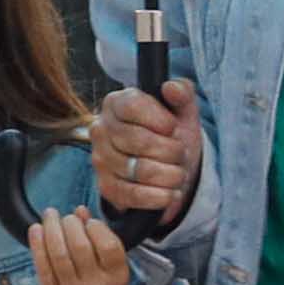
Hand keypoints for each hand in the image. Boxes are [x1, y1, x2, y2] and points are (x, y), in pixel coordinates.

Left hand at [34, 210, 151, 284]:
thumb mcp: (113, 273)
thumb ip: (99, 242)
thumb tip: (81, 211)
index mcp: (117, 279)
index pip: (107, 244)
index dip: (95, 226)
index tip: (87, 221)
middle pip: (80, 245)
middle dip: (69, 223)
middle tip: (65, 217)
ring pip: (58, 253)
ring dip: (51, 228)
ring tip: (49, 215)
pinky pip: (42, 267)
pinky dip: (37, 245)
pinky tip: (35, 230)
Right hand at [91, 76, 202, 227]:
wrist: (169, 169)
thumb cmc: (172, 135)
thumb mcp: (182, 111)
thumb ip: (182, 93)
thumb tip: (171, 87)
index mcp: (116, 103)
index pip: (132, 105)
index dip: (159, 118)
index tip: (173, 127)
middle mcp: (101, 129)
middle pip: (139, 140)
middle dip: (171, 150)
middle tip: (181, 154)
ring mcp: (101, 160)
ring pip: (139, 170)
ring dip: (170, 175)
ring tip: (179, 173)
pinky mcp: (107, 188)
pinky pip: (134, 195)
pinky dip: (159, 197)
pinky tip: (171, 193)